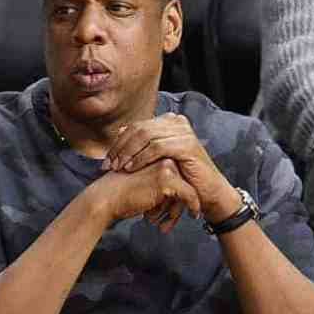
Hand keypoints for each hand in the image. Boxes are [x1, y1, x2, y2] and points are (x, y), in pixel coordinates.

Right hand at [95, 159, 200, 232]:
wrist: (106, 198)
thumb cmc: (119, 193)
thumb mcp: (141, 182)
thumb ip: (156, 182)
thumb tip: (175, 197)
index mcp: (156, 154)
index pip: (177, 174)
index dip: (176, 194)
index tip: (176, 208)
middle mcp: (163, 156)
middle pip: (184, 181)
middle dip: (179, 202)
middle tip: (176, 217)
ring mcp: (166, 166)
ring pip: (188, 188)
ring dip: (182, 207)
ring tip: (179, 219)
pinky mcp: (168, 180)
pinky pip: (190, 195)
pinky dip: (194, 206)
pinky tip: (194, 215)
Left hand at [104, 113, 238, 222]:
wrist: (206, 192)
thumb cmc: (180, 176)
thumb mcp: (157, 157)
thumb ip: (142, 143)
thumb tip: (120, 130)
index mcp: (168, 121)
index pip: (136, 126)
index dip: (119, 143)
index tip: (106, 160)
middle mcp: (176, 122)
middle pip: (138, 129)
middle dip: (120, 148)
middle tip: (108, 165)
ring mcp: (183, 131)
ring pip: (145, 136)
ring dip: (128, 153)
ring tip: (117, 168)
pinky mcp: (187, 145)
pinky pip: (157, 148)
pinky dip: (141, 158)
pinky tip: (130, 168)